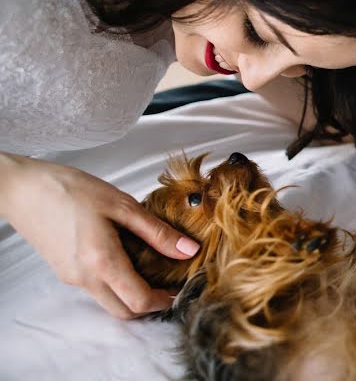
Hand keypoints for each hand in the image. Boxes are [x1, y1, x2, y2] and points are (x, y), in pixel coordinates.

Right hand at [0, 154, 199, 318]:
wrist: (23, 188)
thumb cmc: (70, 190)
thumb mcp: (122, 205)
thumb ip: (157, 232)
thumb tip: (189, 250)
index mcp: (101, 262)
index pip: (139, 301)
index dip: (165, 300)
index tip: (181, 286)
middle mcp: (84, 278)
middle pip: (123, 311)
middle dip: (150, 304)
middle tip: (170, 281)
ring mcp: (71, 278)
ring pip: (109, 301)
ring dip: (132, 293)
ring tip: (152, 264)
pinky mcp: (64, 272)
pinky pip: (96, 288)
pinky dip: (116, 282)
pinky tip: (126, 255)